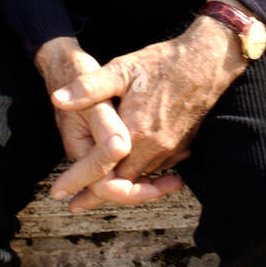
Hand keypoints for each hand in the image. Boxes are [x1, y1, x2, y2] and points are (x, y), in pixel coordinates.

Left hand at [48, 14, 246, 211]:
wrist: (208, 61)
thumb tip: (57, 99)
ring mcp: (170, 149)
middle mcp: (154, 148)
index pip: (102, 172)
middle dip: (98, 194)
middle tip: (77, 204)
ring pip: (140, 178)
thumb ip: (88, 88)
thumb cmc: (163, 63)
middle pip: (121, 184)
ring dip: (120, 185)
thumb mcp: (121, 69)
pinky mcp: (182, 146)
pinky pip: (157, 168)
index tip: (59, 195)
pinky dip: (140, 173)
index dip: (78, 183)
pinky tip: (130, 170)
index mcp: (134, 133)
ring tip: (100, 189)